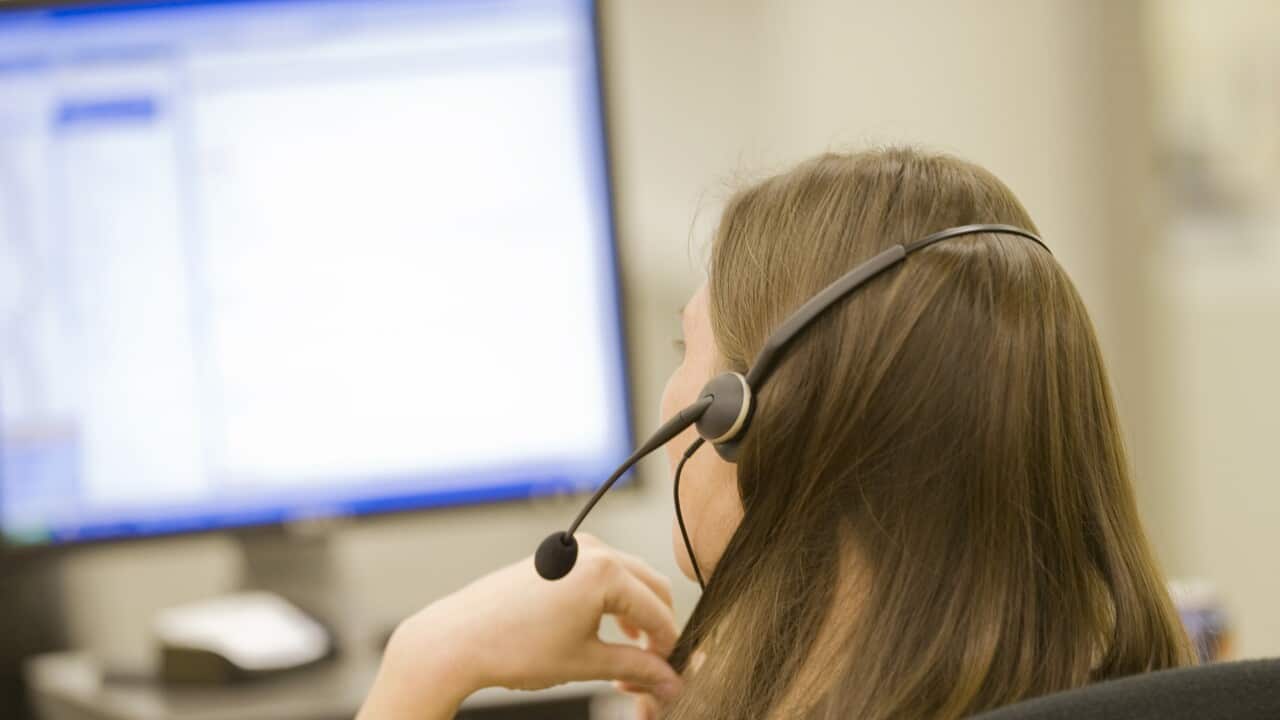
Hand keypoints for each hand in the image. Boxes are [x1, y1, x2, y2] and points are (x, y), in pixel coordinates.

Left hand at [358, 534, 682, 719]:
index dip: (668, 649)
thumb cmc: (514, 649)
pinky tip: (606, 630)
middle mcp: (594, 550)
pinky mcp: (560, 553)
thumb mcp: (585, 663)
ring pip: (630, 578)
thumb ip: (636, 668)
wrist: (458, 638)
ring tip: (628, 655)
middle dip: (657, 628)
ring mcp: (575, 548)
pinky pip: (604, 572)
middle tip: (650, 668)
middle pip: (653, 587)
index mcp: (605, 572)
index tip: (666, 676)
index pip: (659, 613)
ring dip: (637, 613)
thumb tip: (671, 683)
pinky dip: (614, 599)